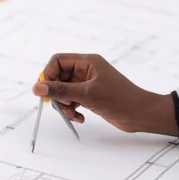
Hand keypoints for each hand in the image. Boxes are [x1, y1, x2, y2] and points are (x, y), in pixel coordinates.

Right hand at [32, 53, 177, 135]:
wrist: (141, 114)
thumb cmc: (120, 99)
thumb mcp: (87, 94)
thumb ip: (60, 91)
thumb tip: (37, 88)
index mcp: (88, 61)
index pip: (58, 61)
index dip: (48, 75)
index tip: (45, 92)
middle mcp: (87, 70)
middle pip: (59, 77)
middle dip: (57, 93)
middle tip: (61, 106)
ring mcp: (89, 84)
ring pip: (65, 91)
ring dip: (65, 104)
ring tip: (73, 114)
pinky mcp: (92, 97)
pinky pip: (73, 100)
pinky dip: (73, 110)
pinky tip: (80, 118)